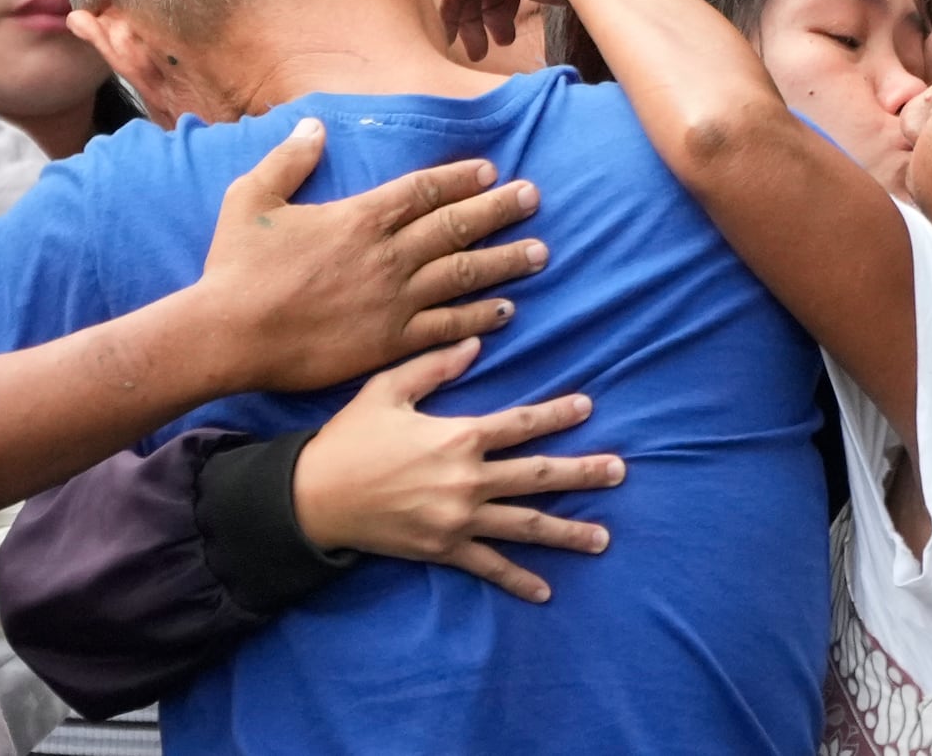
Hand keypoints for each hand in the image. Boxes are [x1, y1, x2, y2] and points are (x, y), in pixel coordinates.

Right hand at [201, 118, 548, 393]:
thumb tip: (314, 126)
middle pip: (457, 227)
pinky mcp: (391, 342)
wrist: (228, 336)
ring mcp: (394, 301)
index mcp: (360, 217)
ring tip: (541, 252)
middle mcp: (387, 256)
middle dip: (500, 210)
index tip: (491, 171)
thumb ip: (288, 160)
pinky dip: (481, 318)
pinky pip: (448, 327)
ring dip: (506, 262)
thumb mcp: (251, 198)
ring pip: (464, 275)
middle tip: (534, 198)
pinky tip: (507, 310)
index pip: (425, 191)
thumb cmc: (236, 267)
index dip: (462, 179)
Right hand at [293, 337, 625, 603]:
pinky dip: (518, 580)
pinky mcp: (443, 549)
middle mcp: (467, 479)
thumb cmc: (349, 438)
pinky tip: (546, 591)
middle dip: (583, 473)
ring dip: (567, 532)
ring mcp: (458, 519)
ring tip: (603, 538)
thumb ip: (435, 364)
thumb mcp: (388, 389)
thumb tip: (476, 341)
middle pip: (538, 475)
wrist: (311, 497)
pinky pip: (488, 566)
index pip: (520, 423)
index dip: (557, 415)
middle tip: (620, 471)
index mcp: (458, 436)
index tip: (588, 407)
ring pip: (525, 525)